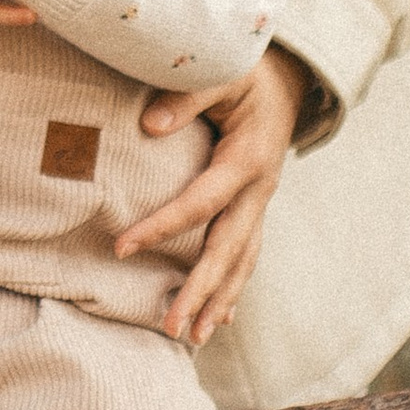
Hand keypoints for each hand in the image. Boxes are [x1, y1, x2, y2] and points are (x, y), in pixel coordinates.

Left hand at [117, 46, 313, 349]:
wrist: (288, 77)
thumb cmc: (247, 71)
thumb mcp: (223, 71)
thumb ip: (189, 95)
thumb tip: (150, 125)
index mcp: (247, 160)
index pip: (200, 203)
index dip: (162, 226)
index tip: (120, 247)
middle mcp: (259, 190)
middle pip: (228, 250)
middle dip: (200, 291)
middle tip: (171, 327)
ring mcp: (261, 203)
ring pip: (242, 261)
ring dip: (220, 301)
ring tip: (195, 338)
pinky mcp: (256, 208)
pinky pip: (247, 254)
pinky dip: (234, 288)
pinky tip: (222, 318)